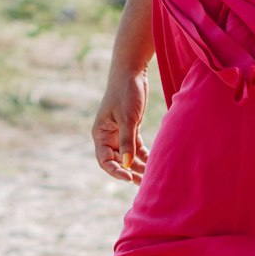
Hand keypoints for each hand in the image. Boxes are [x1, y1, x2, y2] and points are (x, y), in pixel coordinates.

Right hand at [92, 67, 149, 182]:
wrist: (132, 71)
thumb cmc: (125, 92)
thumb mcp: (127, 118)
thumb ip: (127, 141)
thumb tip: (128, 165)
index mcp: (100, 134)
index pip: (104, 160)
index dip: (115, 171)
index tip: (129, 177)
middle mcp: (108, 136)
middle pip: (117, 161)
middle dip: (130, 172)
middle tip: (144, 183)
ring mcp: (120, 133)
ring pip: (128, 156)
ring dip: (138, 166)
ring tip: (150, 178)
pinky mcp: (131, 128)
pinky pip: (136, 147)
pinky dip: (144, 155)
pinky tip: (154, 164)